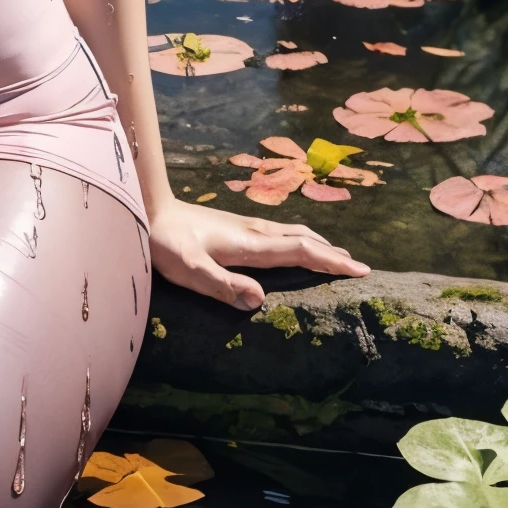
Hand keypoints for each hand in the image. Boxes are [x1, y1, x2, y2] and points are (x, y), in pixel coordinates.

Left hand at [148, 195, 369, 310]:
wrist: (147, 207)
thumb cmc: (165, 242)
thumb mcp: (188, 269)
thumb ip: (222, 285)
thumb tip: (260, 300)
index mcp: (249, 244)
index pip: (301, 251)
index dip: (331, 261)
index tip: (360, 270)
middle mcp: (253, 231)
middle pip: (304, 239)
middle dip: (333, 253)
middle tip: (359, 267)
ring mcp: (245, 226)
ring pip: (292, 232)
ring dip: (318, 244)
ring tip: (336, 255)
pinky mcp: (235, 226)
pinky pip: (280, 233)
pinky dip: (300, 240)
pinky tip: (293, 245)